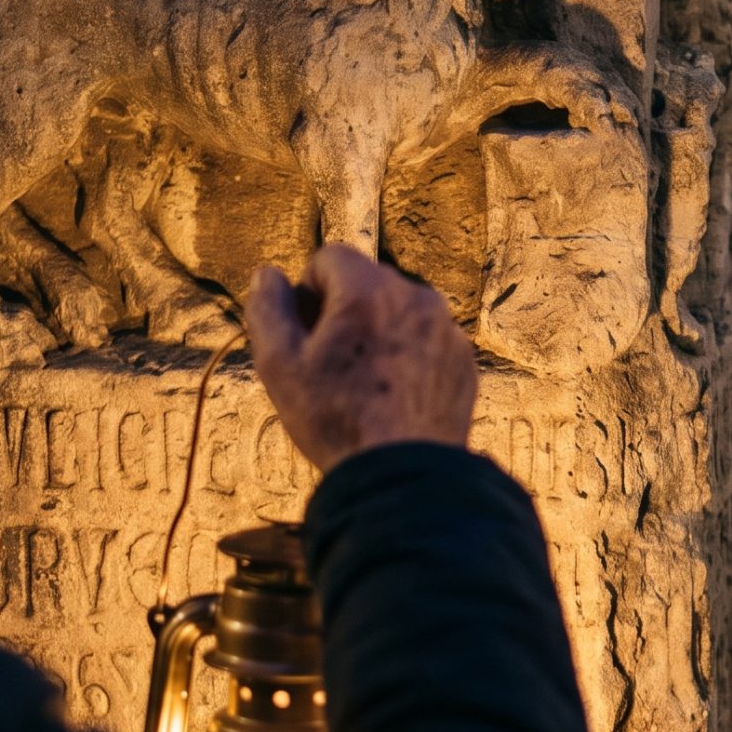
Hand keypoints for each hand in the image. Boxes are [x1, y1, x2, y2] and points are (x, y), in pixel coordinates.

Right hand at [244, 245, 478, 472]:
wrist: (403, 475)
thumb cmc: (337, 419)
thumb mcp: (280, 365)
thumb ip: (268, 309)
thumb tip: (268, 275)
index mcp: (369, 289)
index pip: (330, 256)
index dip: (308, 291)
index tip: (306, 333)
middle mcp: (416, 297)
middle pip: (367, 283)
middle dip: (344, 311)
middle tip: (330, 364)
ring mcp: (446, 329)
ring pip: (398, 313)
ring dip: (377, 334)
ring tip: (363, 386)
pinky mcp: (463, 360)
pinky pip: (426, 342)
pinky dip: (408, 358)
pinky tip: (393, 398)